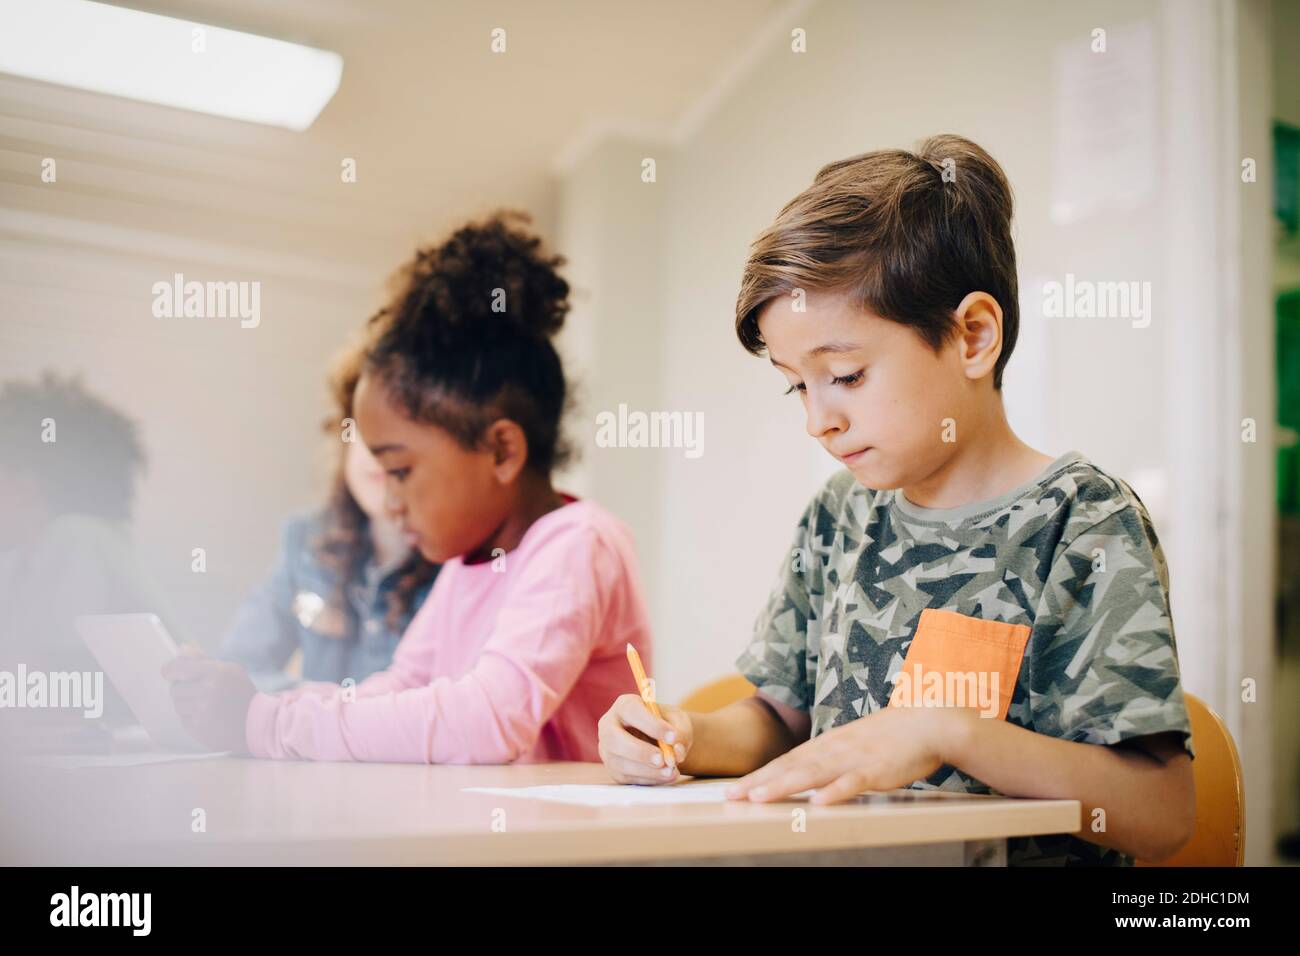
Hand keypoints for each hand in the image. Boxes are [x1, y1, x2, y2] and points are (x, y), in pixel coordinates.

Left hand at [161, 646, 257, 753]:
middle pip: (175, 688)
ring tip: (204, 704)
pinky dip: (191, 716)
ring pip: (177, 704)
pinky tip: (206, 716)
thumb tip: (181, 648)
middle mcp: (208, 691)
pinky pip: (183, 719)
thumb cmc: (240, 692)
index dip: (170, 669)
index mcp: (216, 672)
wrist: (256, 723)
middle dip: (183, 688)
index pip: (178, 668)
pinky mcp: (198, 729)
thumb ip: (202, 659)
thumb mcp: (229, 670)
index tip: (167, 672)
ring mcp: (202, 712)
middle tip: (197, 691)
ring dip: (186, 703)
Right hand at [598, 693, 692, 783]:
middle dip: (640, 751)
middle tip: (663, 760)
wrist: (662, 739)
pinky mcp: (613, 769)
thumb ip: (680, 732)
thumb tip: (676, 751)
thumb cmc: (667, 724)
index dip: (651, 724)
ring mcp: (607, 749)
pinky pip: (626, 777)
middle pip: (613, 738)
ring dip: (646, 771)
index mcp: (625, 705)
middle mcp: (609, 725)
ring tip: (670, 771)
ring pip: (619, 762)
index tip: (672, 737)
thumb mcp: (678, 721)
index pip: (631, 711)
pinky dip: (647, 779)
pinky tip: (664, 776)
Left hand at [725, 706, 975, 803]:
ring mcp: (854, 758)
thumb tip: (808, 774)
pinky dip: (835, 792)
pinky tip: (818, 802)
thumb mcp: (854, 745)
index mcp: (828, 744)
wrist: (930, 723)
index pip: (787, 760)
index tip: (736, 789)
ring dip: (785, 785)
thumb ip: (831, 758)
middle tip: (732, 796)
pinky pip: (853, 782)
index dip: (760, 774)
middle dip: (759, 781)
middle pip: (790, 766)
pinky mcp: (877, 769)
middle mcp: (834, 748)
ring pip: (813, 773)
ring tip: (759, 797)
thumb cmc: (892, 737)